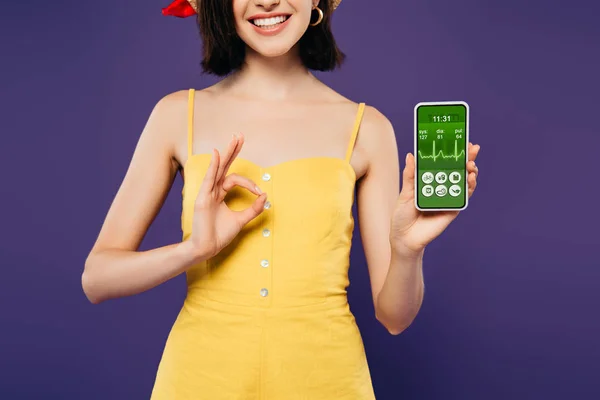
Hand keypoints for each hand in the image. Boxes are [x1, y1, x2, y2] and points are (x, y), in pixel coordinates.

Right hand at [189, 133, 267, 258]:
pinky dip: (214, 166)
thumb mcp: (241, 220)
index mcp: (219, 193)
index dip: (249, 183)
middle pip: (224, 165)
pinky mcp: (203, 199)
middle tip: (240, 136)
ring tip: (235, 139)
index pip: (234, 178)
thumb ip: (253, 209)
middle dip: (233, 151)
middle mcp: (213, 190)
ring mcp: (207, 193)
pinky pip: (210, 179)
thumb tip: (265, 196)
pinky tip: (218, 154)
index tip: (259, 191)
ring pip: (218, 168)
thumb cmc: (219, 235)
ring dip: (227, 153)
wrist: (206, 248)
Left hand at [390, 142, 480, 255]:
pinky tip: (470, 179)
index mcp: (429, 181)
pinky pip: (463, 197)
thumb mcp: (404, 193)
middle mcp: (440, 187)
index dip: (453, 153)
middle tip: (473, 149)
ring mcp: (448, 198)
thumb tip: (411, 155)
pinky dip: (469, 187)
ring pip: (463, 181)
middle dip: (467, 158)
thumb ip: (410, 176)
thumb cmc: (402, 216)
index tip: (461, 141)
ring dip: (470, 171)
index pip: (443, 163)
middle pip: (457, 170)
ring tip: (471, 165)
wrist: (404, 238)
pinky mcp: (452, 209)